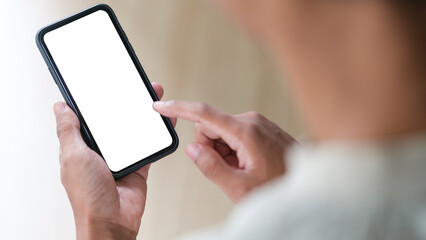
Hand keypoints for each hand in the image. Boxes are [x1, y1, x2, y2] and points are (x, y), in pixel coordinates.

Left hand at [54, 83, 175, 239]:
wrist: (113, 222)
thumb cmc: (88, 197)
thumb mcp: (73, 157)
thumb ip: (69, 131)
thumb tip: (60, 108)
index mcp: (81, 147)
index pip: (88, 117)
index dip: (96, 101)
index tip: (105, 86)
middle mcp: (100, 151)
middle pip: (114, 121)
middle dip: (124, 104)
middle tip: (134, 88)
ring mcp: (121, 158)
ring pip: (133, 130)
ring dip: (142, 116)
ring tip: (151, 100)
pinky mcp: (138, 166)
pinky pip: (149, 147)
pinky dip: (156, 135)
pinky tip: (162, 123)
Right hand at [154, 101, 295, 202]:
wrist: (304, 187)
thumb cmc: (279, 188)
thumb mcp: (239, 188)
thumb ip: (211, 167)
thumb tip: (192, 149)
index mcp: (246, 132)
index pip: (203, 114)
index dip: (178, 109)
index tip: (160, 106)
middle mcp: (251, 121)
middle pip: (210, 126)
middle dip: (209, 148)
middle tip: (227, 169)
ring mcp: (258, 123)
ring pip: (220, 131)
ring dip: (222, 151)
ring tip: (241, 169)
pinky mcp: (261, 127)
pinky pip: (233, 133)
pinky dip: (232, 149)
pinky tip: (246, 163)